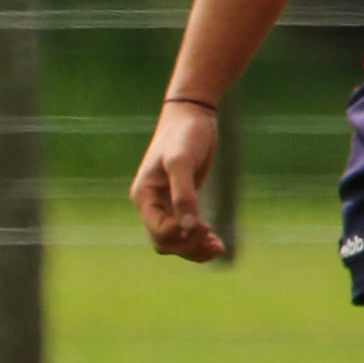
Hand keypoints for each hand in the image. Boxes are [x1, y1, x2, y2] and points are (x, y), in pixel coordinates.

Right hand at [129, 102, 223, 262]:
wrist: (191, 115)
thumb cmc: (184, 134)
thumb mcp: (182, 162)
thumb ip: (184, 195)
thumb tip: (189, 227)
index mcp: (144, 196)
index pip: (158, 231)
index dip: (180, 234)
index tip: (205, 225)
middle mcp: (150, 204)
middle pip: (164, 241)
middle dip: (188, 245)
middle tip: (215, 242)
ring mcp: (164, 204)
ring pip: (174, 239)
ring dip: (194, 247)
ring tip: (219, 247)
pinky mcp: (179, 201)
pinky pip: (184, 229)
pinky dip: (198, 238)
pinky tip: (216, 240)